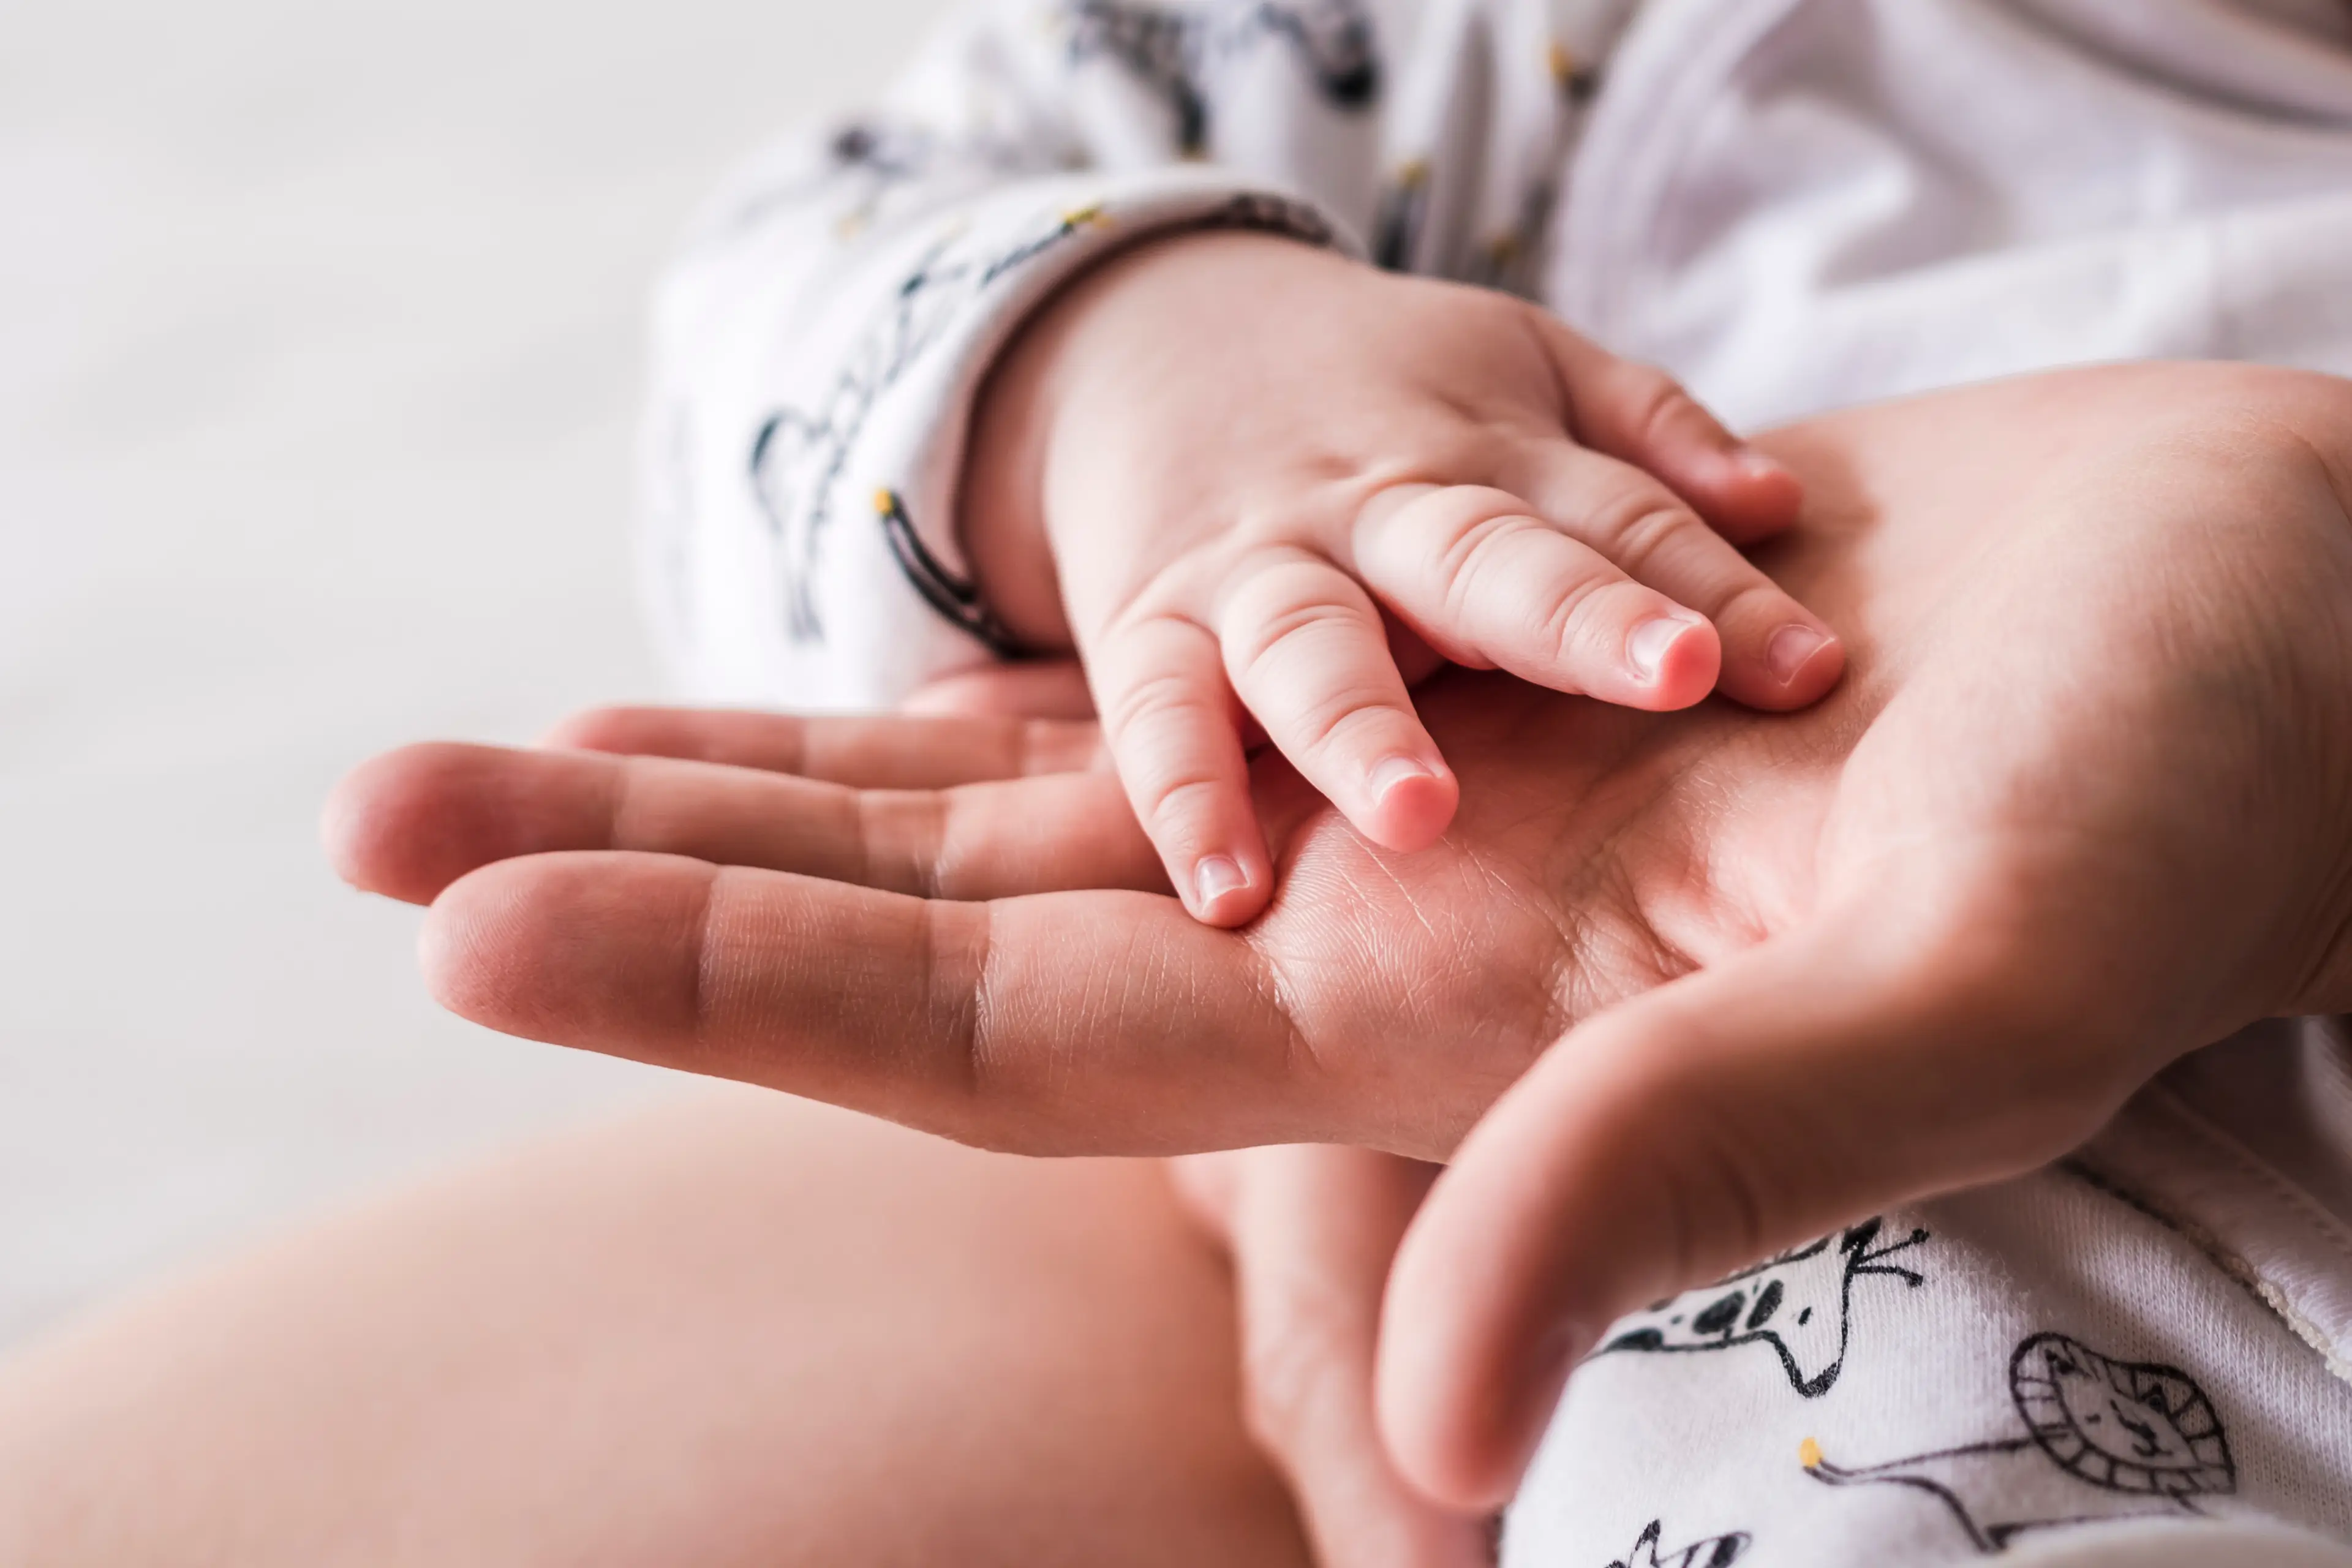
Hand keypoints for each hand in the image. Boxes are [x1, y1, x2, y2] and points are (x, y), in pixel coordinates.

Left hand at [328, 362, 2351, 1507]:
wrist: (2257, 635)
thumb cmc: (2173, 795)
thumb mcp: (1962, 976)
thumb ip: (1681, 1168)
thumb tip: (1425, 1404)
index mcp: (1449, 1037)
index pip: (1008, 1035)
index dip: (738, 989)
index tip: (470, 925)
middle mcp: (1378, 939)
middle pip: (935, 923)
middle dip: (655, 871)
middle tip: (369, 814)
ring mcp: (1397, 803)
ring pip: (997, 797)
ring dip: (756, 765)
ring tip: (512, 731)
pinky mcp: (1442, 672)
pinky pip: (1135, 678)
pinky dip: (965, 665)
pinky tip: (826, 644)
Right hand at [959, 230, 1841, 923]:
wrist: (1147, 336)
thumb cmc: (1377, 388)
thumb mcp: (1520, 370)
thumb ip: (1649, 439)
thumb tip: (1784, 507)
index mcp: (1491, 455)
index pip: (1622, 520)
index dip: (1718, 590)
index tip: (1812, 669)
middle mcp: (1376, 510)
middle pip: (1480, 559)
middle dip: (1575, 618)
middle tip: (1670, 678)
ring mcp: (1254, 569)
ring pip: (1308, 641)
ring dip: (1360, 724)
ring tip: (1418, 818)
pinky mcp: (1146, 629)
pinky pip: (1157, 716)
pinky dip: (1181, 799)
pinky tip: (1225, 895)